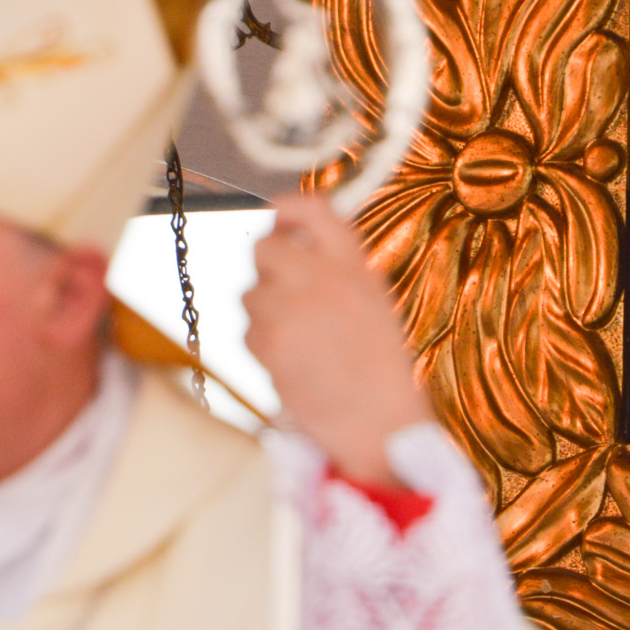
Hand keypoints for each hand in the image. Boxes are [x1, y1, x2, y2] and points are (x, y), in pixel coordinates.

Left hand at [245, 194, 433, 485]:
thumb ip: (337, 268)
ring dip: (264, 315)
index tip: (279, 221)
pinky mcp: (270, 341)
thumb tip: (295, 243)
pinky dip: (263, 347)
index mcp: (354, 264)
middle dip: (265, 269)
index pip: (311, 208)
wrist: (379, 421)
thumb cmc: (380, 368)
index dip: (285, 210)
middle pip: (264, 247)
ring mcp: (292, 307)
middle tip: (280, 294)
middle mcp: (322, 277)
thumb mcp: (372, 301)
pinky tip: (292, 364)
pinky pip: (248, 331)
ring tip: (297, 342)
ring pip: (250, 294)